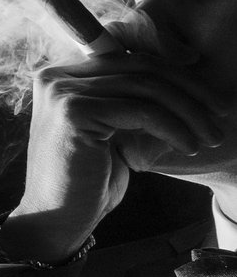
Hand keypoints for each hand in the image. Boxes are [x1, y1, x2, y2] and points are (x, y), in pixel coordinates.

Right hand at [9, 36, 224, 260]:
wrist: (57, 219)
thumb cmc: (88, 179)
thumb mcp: (111, 129)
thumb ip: (128, 99)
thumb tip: (185, 78)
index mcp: (62, 76)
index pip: (130, 57)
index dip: (174, 69)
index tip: (207, 93)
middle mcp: (56, 77)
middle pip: (141, 67)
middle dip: (190, 89)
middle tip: (220, 113)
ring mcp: (62, 92)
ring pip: (146, 87)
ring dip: (189, 112)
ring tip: (210, 137)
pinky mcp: (73, 112)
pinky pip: (142, 111)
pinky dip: (174, 128)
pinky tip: (188, 147)